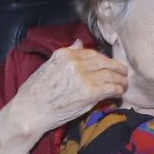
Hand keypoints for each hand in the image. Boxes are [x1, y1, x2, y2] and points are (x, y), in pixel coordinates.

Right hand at [0, 41, 127, 153]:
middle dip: (116, 67)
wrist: (29, 111)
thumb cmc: (35, 92)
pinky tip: (120, 92)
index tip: (109, 63)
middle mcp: (75, 63)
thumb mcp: (48, 65)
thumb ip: (66, 54)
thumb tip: (78, 43)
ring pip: (110, 74)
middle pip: (104, 62)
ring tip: (124, 83)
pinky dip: (118, 89)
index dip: (104, 58)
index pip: (92, 52)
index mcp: (64, 54)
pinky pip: (110, 88)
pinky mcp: (89, 93)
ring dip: (120, 79)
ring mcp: (83, 77)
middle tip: (123, 72)